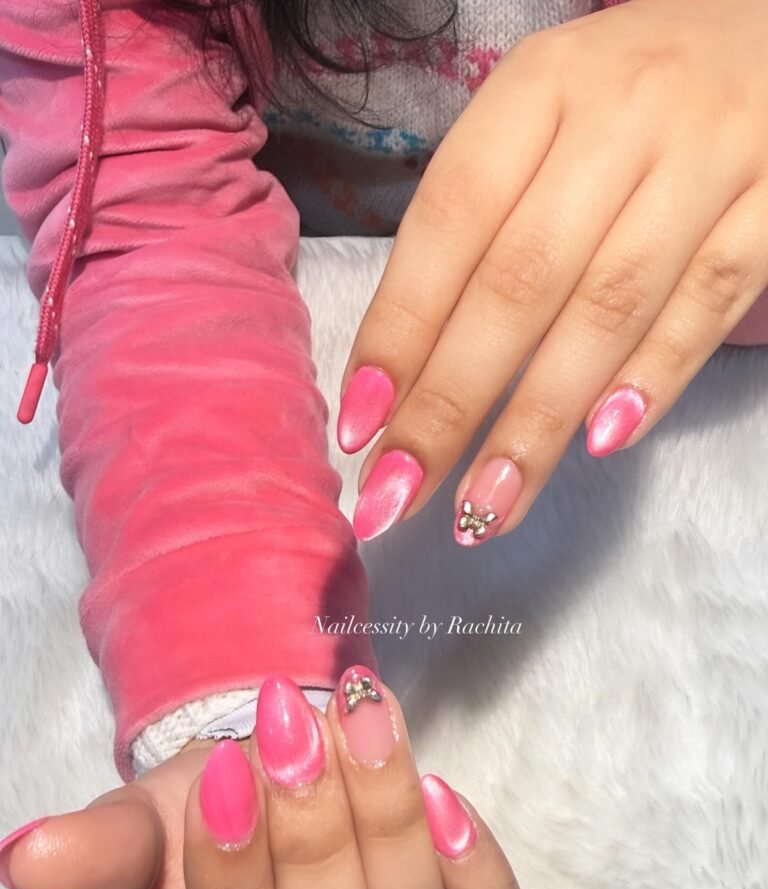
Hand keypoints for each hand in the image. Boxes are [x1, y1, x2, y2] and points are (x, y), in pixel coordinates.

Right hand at [0, 667, 531, 888]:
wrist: (276, 782)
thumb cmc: (206, 812)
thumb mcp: (147, 826)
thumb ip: (103, 850)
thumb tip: (27, 856)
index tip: (226, 776)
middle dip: (316, 847)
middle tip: (294, 733)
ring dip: (391, 829)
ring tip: (363, 723)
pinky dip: (479, 881)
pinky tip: (445, 796)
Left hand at [337, 0, 767, 545]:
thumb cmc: (628, 98)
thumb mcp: (543, 124)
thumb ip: (483, 226)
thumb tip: (406, 371)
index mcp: (537, 87)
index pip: (448, 223)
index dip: (399, 331)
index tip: (359, 427)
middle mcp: (620, 114)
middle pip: (517, 282)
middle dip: (448, 404)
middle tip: (397, 496)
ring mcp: (709, 154)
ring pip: (607, 307)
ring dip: (537, 421)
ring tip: (483, 506)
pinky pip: (711, 300)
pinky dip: (653, 377)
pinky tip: (599, 444)